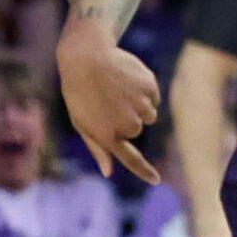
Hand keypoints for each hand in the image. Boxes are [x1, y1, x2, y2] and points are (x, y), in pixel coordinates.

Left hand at [56, 18, 160, 182]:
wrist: (86, 56)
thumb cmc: (79, 92)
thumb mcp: (81, 122)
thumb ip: (98, 149)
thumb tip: (108, 172)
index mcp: (108, 135)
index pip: (131, 159)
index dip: (144, 170)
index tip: (156, 180)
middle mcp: (127, 124)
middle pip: (137, 129)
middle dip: (127, 119)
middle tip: (107, 101)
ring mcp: (140, 106)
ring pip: (148, 114)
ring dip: (137, 105)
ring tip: (117, 89)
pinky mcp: (150, 88)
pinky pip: (153, 97)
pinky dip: (143, 91)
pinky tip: (126, 80)